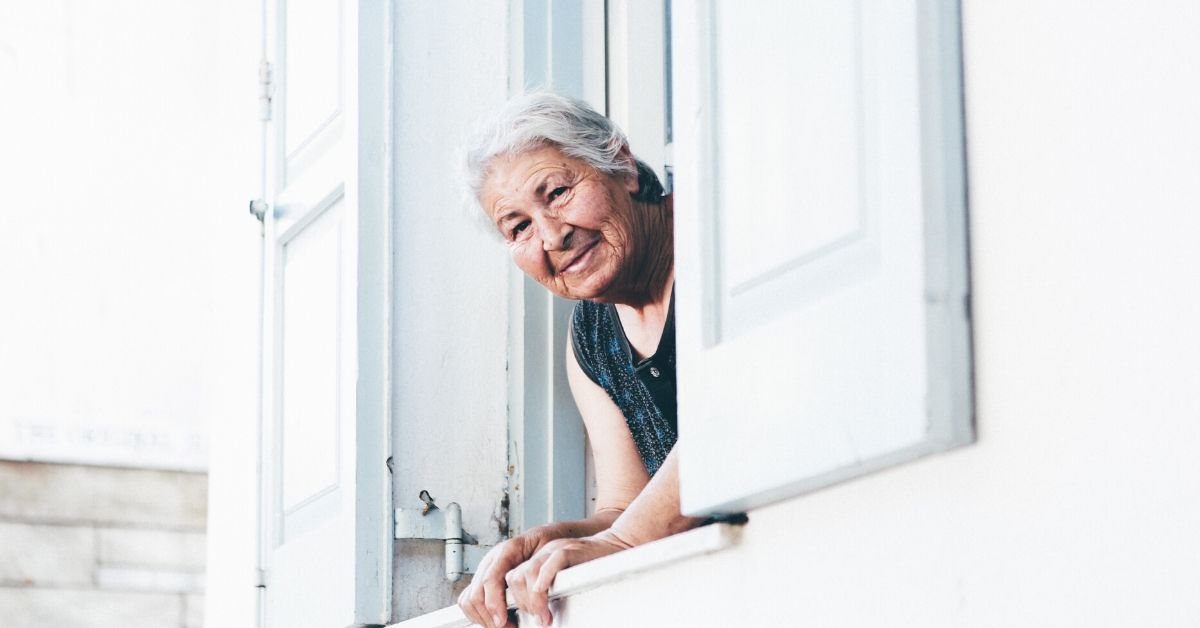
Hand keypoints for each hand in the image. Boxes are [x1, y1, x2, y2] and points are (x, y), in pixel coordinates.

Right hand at [458, 533, 542, 627]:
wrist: (546, 537)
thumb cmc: (548, 544)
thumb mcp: (550, 552)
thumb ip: (542, 569)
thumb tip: (539, 591)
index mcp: (507, 551)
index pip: (490, 580)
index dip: (493, 603)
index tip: (502, 621)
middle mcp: (492, 560)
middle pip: (476, 594)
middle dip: (488, 617)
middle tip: (508, 627)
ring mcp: (485, 570)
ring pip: (469, 599)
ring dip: (483, 618)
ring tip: (503, 625)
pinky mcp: (483, 580)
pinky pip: (469, 599)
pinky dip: (477, 614)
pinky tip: (494, 620)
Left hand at [504, 532, 630, 625]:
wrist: (614, 546)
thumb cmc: (590, 566)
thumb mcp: (560, 577)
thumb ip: (544, 588)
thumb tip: (530, 611)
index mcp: (536, 558)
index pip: (509, 579)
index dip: (509, 601)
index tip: (516, 619)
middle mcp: (542, 552)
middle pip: (514, 578)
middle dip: (522, 604)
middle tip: (539, 618)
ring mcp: (555, 549)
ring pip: (528, 573)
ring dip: (534, 601)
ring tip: (545, 616)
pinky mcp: (571, 550)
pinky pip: (552, 562)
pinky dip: (545, 580)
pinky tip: (546, 594)